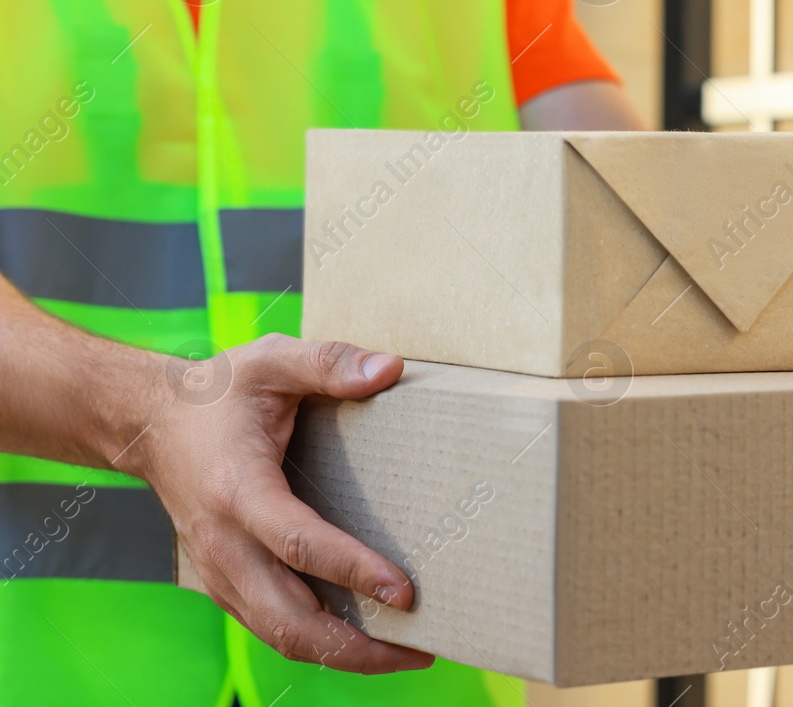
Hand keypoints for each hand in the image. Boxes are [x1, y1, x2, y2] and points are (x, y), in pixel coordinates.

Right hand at [129, 334, 433, 674]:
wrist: (149, 422)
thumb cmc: (219, 391)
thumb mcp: (271, 360)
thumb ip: (329, 361)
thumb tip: (391, 369)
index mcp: (238, 491)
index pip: (298, 545)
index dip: (352, 570)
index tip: (404, 591)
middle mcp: (224, 544)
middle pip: (288, 617)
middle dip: (355, 646)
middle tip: (420, 651)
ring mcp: (220, 571)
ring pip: (279, 634)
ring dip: (341, 655)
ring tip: (405, 656)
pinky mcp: (225, 581)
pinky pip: (270, 626)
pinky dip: (316, 643)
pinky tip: (364, 641)